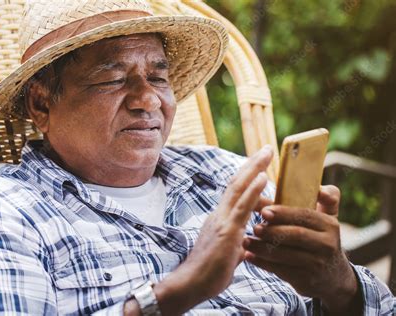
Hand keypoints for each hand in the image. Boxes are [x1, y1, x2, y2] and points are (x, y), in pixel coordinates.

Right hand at [148, 145, 273, 315]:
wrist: (191, 284)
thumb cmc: (207, 273)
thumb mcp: (226, 255)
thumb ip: (236, 246)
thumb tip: (244, 247)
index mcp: (219, 219)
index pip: (235, 193)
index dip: (247, 176)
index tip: (259, 164)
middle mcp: (219, 214)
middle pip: (236, 183)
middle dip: (252, 165)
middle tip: (266, 149)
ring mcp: (222, 220)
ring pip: (238, 188)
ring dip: (254, 168)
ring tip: (267, 153)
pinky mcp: (227, 231)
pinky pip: (243, 206)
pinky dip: (253, 189)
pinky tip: (264, 177)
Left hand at [243, 185, 360, 314]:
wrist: (333, 278)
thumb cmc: (321, 239)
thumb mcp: (329, 219)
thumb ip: (328, 199)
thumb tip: (319, 187)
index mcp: (330, 225)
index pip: (305, 215)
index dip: (283, 213)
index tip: (264, 211)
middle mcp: (327, 245)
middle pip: (296, 235)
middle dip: (272, 231)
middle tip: (254, 227)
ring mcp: (317, 264)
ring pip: (286, 254)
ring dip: (263, 248)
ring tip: (246, 241)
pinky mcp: (306, 280)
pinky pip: (280, 270)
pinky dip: (262, 263)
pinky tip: (249, 256)